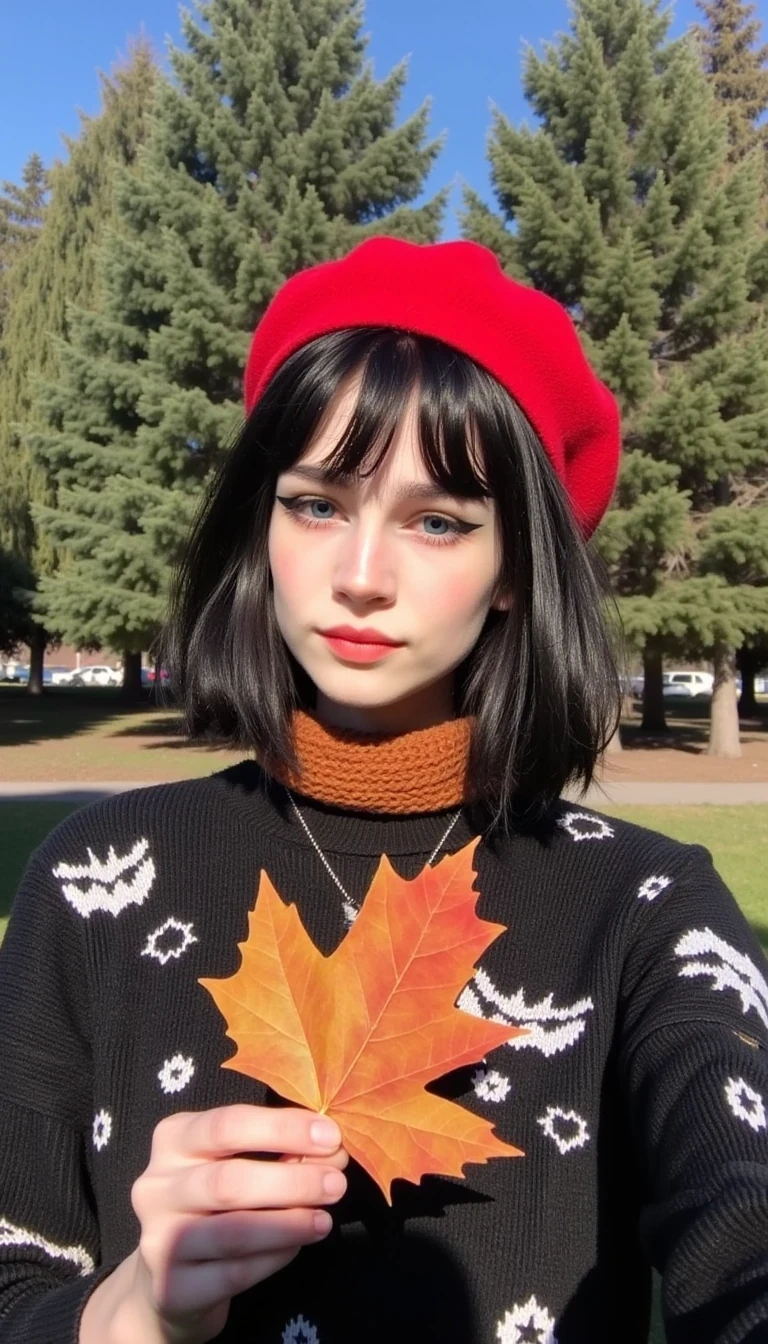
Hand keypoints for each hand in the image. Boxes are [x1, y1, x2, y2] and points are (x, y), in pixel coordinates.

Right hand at [118, 1104, 346, 1343]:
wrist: (172, 1279)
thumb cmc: (215, 1206)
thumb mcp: (236, 1163)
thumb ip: (277, 1153)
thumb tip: (331, 1149)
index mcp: (173, 1140)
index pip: (227, 1124)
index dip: (283, 1128)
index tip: (331, 1136)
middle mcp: (156, 1187)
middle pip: (228, 1181)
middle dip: (292, 1181)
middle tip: (337, 1183)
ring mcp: (157, 1240)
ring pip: (232, 1232)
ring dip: (288, 1224)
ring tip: (325, 1220)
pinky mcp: (171, 1288)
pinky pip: (234, 1273)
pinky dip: (273, 1258)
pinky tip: (297, 1248)